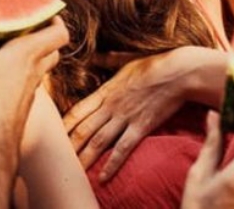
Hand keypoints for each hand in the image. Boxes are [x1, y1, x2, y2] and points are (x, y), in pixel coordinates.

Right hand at [0, 17, 66, 140]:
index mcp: (29, 53)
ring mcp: (27, 92)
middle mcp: (34, 72)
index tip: (45, 14)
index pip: (60, 33)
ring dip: (12, 60)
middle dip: (38, 39)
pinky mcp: (16, 107)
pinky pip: (11, 86)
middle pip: (50, 52)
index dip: (56, 21)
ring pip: (29, 70)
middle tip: (19, 32)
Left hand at [63, 47, 207, 180]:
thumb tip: (95, 55)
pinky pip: (123, 149)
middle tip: (57, 160)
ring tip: (74, 172)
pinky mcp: (141, 127)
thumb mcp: (127, 58)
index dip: (64, 125)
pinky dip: (112, 164)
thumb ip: (108, 59)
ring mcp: (126, 117)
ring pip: (99, 141)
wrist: (179, 72)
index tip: (53, 135)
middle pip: (84, 129)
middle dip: (69, 146)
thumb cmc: (155, 63)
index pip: (78, 111)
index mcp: (106, 90)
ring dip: (85, 158)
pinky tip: (103, 177)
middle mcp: (112, 106)